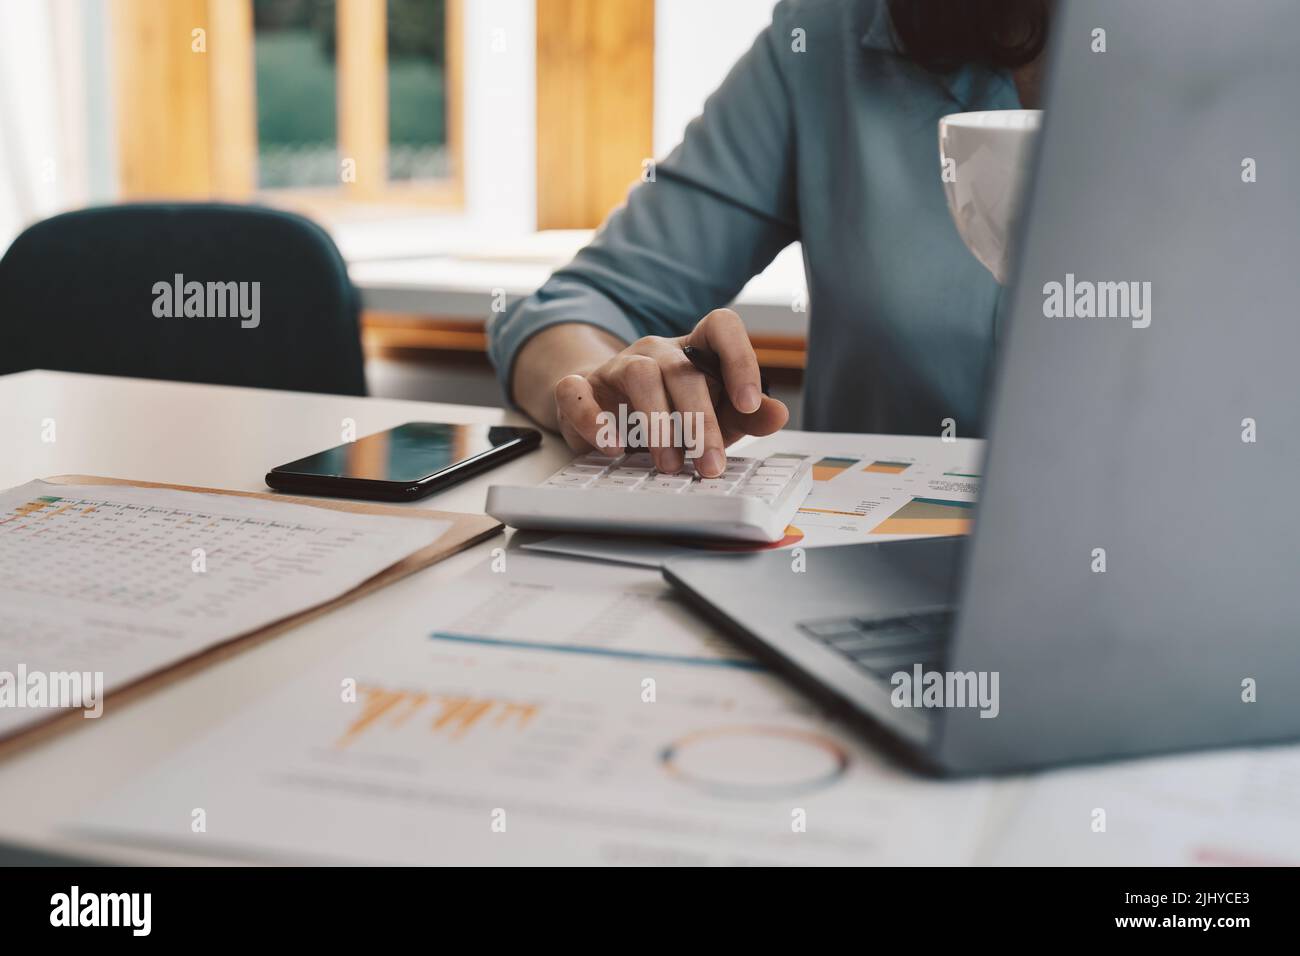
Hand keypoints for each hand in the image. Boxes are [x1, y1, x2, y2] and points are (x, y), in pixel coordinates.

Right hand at [552, 309, 788, 477]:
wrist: (607, 412)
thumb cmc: (670, 414)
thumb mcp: (715, 416)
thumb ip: (747, 417)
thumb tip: (778, 414)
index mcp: (694, 350)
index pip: (722, 327)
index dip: (740, 359)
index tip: (748, 404)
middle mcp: (657, 351)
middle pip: (682, 370)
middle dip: (700, 421)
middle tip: (709, 464)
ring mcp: (616, 366)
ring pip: (639, 375)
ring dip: (657, 423)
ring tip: (669, 464)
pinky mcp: (580, 387)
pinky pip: (576, 391)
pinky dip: (593, 418)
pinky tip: (612, 446)